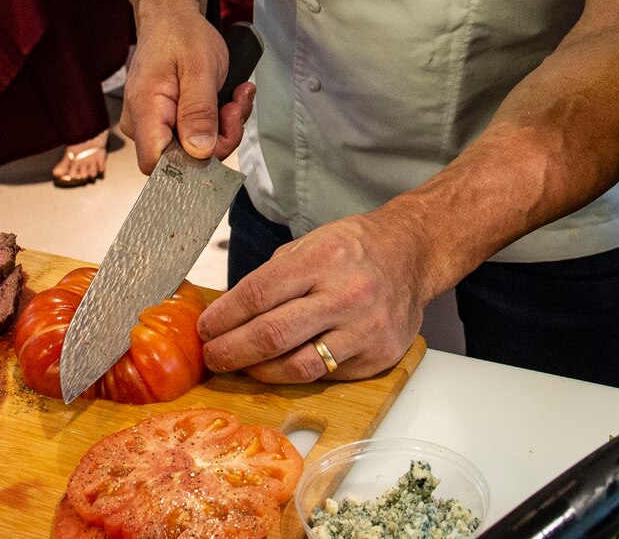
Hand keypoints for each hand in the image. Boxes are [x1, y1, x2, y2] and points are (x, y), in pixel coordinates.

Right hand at [121, 0, 253, 171]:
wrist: (170, 17)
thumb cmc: (180, 34)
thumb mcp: (200, 68)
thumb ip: (199, 112)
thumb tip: (200, 152)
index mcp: (146, 111)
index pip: (158, 165)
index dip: (193, 165)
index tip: (221, 138)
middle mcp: (143, 124)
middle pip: (182, 160)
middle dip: (220, 138)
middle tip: (236, 106)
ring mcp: (153, 124)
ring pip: (194, 149)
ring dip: (224, 126)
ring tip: (236, 96)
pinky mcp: (167, 121)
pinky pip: (195, 136)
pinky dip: (218, 121)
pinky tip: (229, 98)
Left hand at [198, 210, 432, 382]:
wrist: (412, 253)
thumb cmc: (355, 248)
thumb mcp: (312, 243)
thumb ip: (274, 276)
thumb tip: (229, 313)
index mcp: (324, 258)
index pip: (259, 294)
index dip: (224, 317)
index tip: (205, 329)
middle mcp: (348, 294)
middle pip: (273, 335)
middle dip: (232, 351)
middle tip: (213, 357)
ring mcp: (366, 329)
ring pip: (298, 367)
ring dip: (260, 371)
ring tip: (243, 366)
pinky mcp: (379, 355)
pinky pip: (326, 375)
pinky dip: (299, 373)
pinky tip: (285, 365)